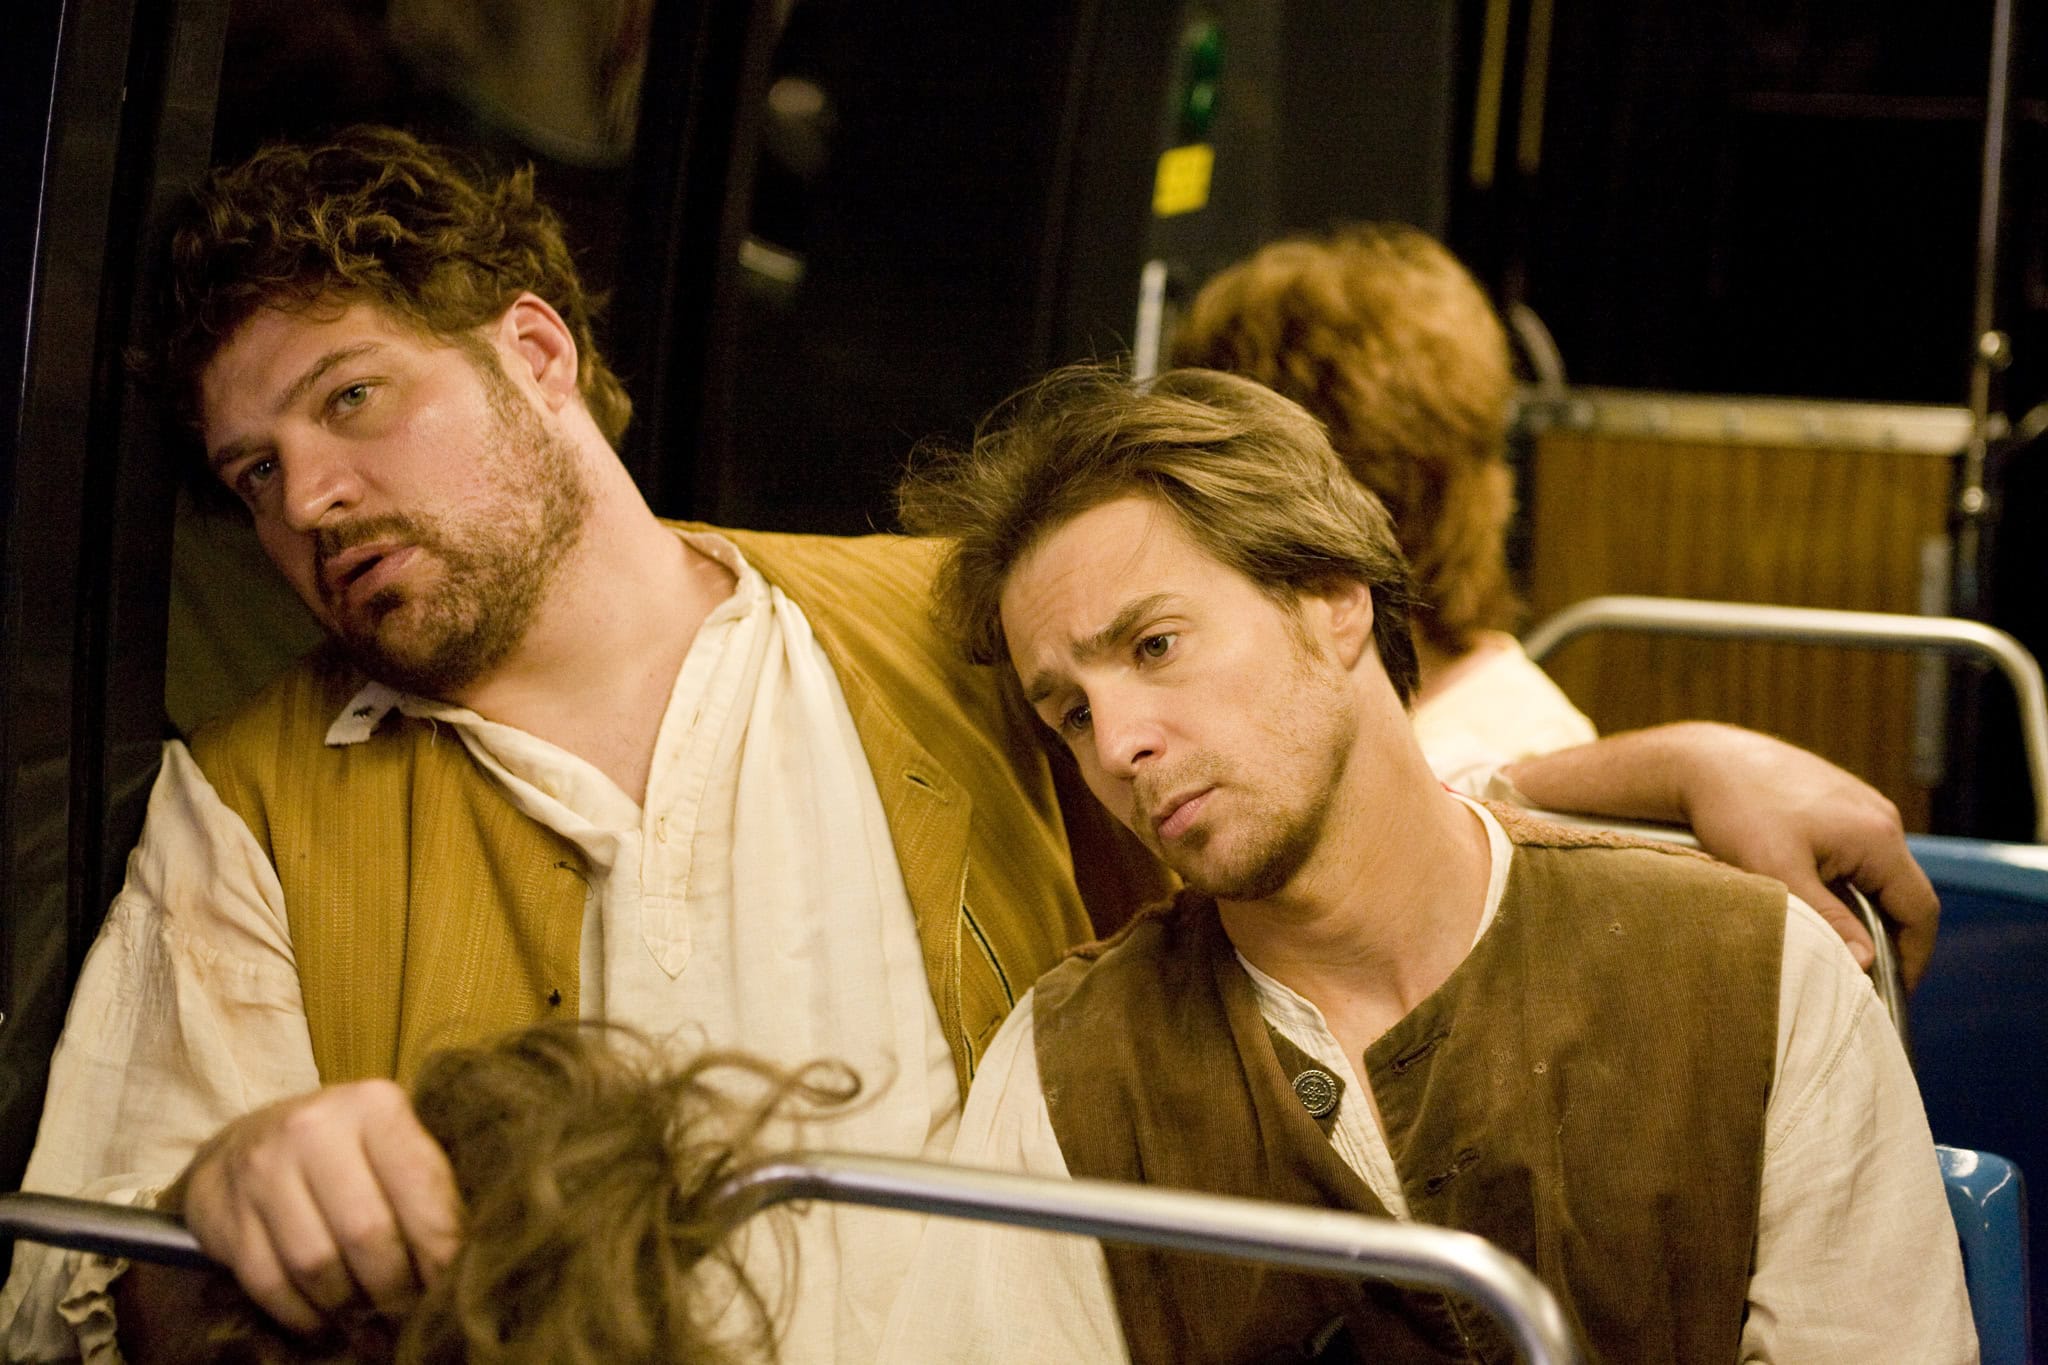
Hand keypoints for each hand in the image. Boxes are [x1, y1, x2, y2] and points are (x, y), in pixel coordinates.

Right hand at [171, 1080, 460, 1333]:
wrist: (252, 1138)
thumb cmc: (348, 1150)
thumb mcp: (393, 1145)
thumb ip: (427, 1188)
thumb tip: (469, 1260)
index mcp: (375, 1105)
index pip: (421, 1191)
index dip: (442, 1252)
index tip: (455, 1289)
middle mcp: (315, 1127)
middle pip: (367, 1234)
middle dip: (395, 1291)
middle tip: (412, 1319)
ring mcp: (262, 1167)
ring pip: (316, 1265)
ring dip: (350, 1309)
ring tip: (373, 1326)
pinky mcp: (223, 1210)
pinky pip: (269, 1284)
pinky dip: (304, 1316)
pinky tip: (328, 1323)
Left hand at [1666, 725, 1940, 987]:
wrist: (1702, 760)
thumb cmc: (1736, 812)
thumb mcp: (1779, 875)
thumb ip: (1829, 920)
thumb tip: (1867, 964)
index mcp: (1878, 837)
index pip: (1920, 910)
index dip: (1913, 958)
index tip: (1891, 994)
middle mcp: (1879, 817)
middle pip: (1902, 893)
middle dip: (1887, 939)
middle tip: (1861, 979)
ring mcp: (1859, 805)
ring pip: (1876, 874)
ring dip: (1862, 912)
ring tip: (1835, 947)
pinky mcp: (1834, 802)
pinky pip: (1854, 854)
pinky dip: (1844, 886)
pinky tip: (1812, 904)